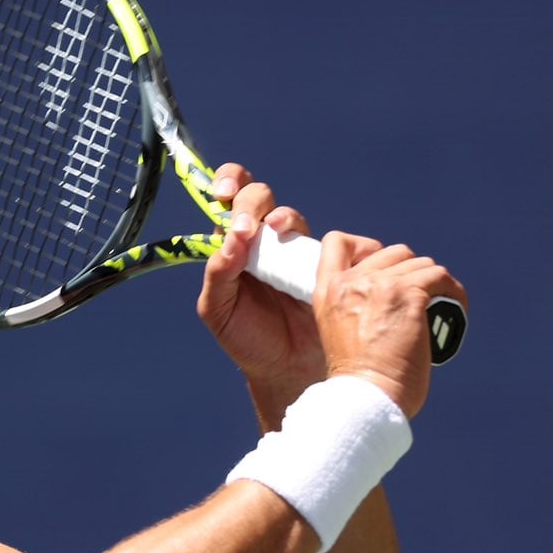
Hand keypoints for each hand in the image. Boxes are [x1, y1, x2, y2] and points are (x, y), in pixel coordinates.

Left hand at [195, 165, 325, 407]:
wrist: (286, 368)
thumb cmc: (247, 339)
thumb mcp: (218, 309)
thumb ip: (218, 272)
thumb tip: (234, 237)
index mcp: (231, 247)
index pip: (228, 200)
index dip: (228, 184)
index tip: (224, 193)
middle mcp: (262, 242)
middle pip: (260, 198)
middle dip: (254, 202)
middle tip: (251, 226)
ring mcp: (294, 251)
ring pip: (290, 216)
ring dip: (284, 217)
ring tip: (280, 232)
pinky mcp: (326, 263)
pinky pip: (334, 241)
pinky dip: (328, 241)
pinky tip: (320, 259)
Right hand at [311, 233, 460, 419]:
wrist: (365, 399)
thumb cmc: (357, 381)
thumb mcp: (338, 332)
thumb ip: (354, 305)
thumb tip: (393, 289)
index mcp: (327, 292)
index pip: (338, 242)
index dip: (364, 247)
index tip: (382, 271)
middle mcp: (351, 282)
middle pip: (392, 251)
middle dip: (410, 272)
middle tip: (418, 302)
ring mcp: (380, 286)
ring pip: (421, 264)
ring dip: (434, 285)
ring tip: (439, 311)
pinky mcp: (409, 295)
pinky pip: (441, 278)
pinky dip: (453, 294)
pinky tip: (454, 312)